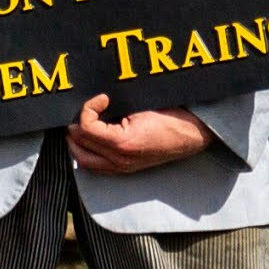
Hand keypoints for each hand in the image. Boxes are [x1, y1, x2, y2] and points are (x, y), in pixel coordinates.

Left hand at [68, 94, 211, 174]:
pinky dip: (88, 154)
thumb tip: (95, 105)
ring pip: (85, 161)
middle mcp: (120, 160)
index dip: (88, 108)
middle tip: (82, 113)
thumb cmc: (171, 118)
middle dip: (76, 128)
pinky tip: (90, 142)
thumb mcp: (140, 107)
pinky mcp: (127, 169)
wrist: (191, 134)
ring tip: (80, 128)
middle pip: (80, 146)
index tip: (102, 98)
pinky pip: (97, 167)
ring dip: (77, 143)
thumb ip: (114, 108)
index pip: (86, 128)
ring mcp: (123, 168)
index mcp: (122, 143)